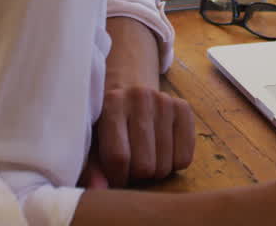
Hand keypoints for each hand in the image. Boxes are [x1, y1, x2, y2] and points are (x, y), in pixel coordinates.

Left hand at [84, 17, 195, 187]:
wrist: (127, 86)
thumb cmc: (105, 120)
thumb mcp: (91, 139)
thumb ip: (90, 166)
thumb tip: (99, 190)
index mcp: (112, 103)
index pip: (119, 157)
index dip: (117, 178)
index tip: (115, 178)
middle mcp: (140, 97)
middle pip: (145, 165)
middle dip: (136, 175)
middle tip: (130, 165)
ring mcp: (165, 101)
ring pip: (166, 165)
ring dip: (154, 171)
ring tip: (144, 157)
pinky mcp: (183, 107)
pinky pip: (185, 157)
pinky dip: (173, 163)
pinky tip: (161, 150)